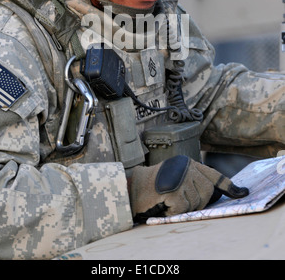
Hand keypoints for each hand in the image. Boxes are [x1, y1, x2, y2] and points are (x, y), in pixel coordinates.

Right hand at [130, 155, 248, 222]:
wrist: (131, 188)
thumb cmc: (152, 186)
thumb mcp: (175, 178)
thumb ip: (193, 181)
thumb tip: (212, 193)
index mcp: (188, 163)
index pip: (213, 175)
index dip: (227, 186)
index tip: (242, 193)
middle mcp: (186, 167)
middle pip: (206, 194)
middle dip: (195, 202)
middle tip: (175, 199)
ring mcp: (181, 177)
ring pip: (195, 203)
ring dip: (182, 207)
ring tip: (166, 199)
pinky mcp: (174, 190)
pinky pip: (183, 209)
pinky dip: (173, 211)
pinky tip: (163, 204)